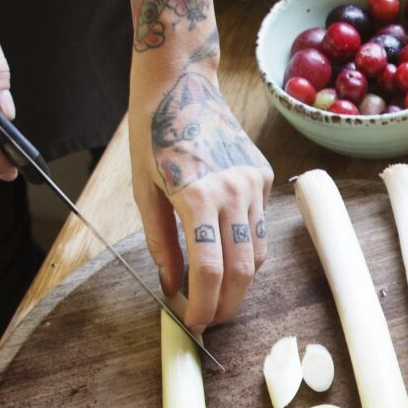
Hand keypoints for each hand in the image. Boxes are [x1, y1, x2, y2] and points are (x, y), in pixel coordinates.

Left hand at [131, 43, 273, 327]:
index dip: (202, 305)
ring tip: (215, 292)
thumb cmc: (153, 133)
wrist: (182, 83)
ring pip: (257, 253)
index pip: (209, 270)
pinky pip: (259, 226)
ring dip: (238, 280)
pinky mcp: (264, 176)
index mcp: (197, 195)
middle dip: (227, 305)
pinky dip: (244, 247)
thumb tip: (171, 286)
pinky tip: (224, 247)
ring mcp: (254, 184)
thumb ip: (160, 243)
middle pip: (242, 270)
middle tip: (209, 321)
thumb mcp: (144, 191)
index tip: (192, 324)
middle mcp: (234, 191)